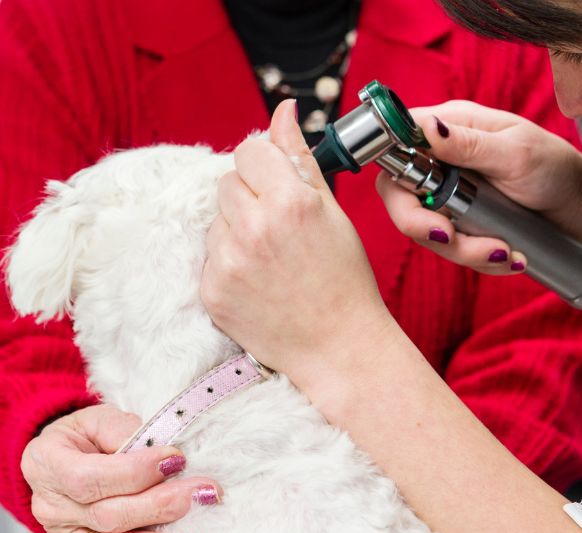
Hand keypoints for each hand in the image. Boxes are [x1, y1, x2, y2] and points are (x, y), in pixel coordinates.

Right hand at [23, 404, 222, 532]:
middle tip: (204, 494)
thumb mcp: (98, 418)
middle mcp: (54, 510)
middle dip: (161, 506)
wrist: (68, 459)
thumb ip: (124, 431)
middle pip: (107, 517)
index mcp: (48, 465)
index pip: (88, 478)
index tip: (176, 459)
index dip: (135, 472)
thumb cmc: (86, 436)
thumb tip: (162, 452)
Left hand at [201, 99, 393, 378]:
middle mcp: (254, 229)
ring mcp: (228, 263)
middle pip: (227, 182)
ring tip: (271, 260)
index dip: (265, 166)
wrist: (339, 347)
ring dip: (237, 229)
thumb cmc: (345, 281)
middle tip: (280, 230)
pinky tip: (258, 281)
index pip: (249, 150)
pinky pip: (209, 256)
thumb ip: (300, 158)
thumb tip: (282, 110)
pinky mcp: (212, 292)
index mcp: (290, 202)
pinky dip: (228, 262)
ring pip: (217, 220)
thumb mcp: (333, 214)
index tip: (278, 186)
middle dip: (250, 197)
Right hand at [376, 101, 581, 273]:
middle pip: (403, 200)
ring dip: (463, 251)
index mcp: (450, 128)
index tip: (419, 205)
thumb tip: (427, 127)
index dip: (396, 179)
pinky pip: (454, 249)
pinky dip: (480, 260)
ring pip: (429, 232)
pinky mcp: (462, 224)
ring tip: (507, 254)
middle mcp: (442, 162)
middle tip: (451, 238)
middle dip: (425, 228)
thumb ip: (469, 144)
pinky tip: (512, 258)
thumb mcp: (516, 153)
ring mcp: (449, 197)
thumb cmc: (555, 168)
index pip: (397, 149)